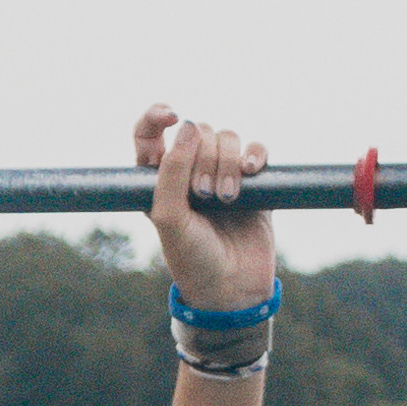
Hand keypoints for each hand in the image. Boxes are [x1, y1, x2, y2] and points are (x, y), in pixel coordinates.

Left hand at [139, 105, 275, 316]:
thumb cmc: (192, 258)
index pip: (149, 132)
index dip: (157, 115)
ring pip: (228, 137)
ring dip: (228, 162)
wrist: (232, 290)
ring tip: (228, 198)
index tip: (171, 116)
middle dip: (204, 157)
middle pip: (198, 131)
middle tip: (204, 195)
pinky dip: (255, 155)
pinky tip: (252, 173)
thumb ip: (171, 170)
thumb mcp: (168, 217)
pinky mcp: (255, 184)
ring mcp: (223, 175)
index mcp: (158, 178)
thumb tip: (186, 126)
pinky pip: (256, 150)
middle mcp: (189, 171)